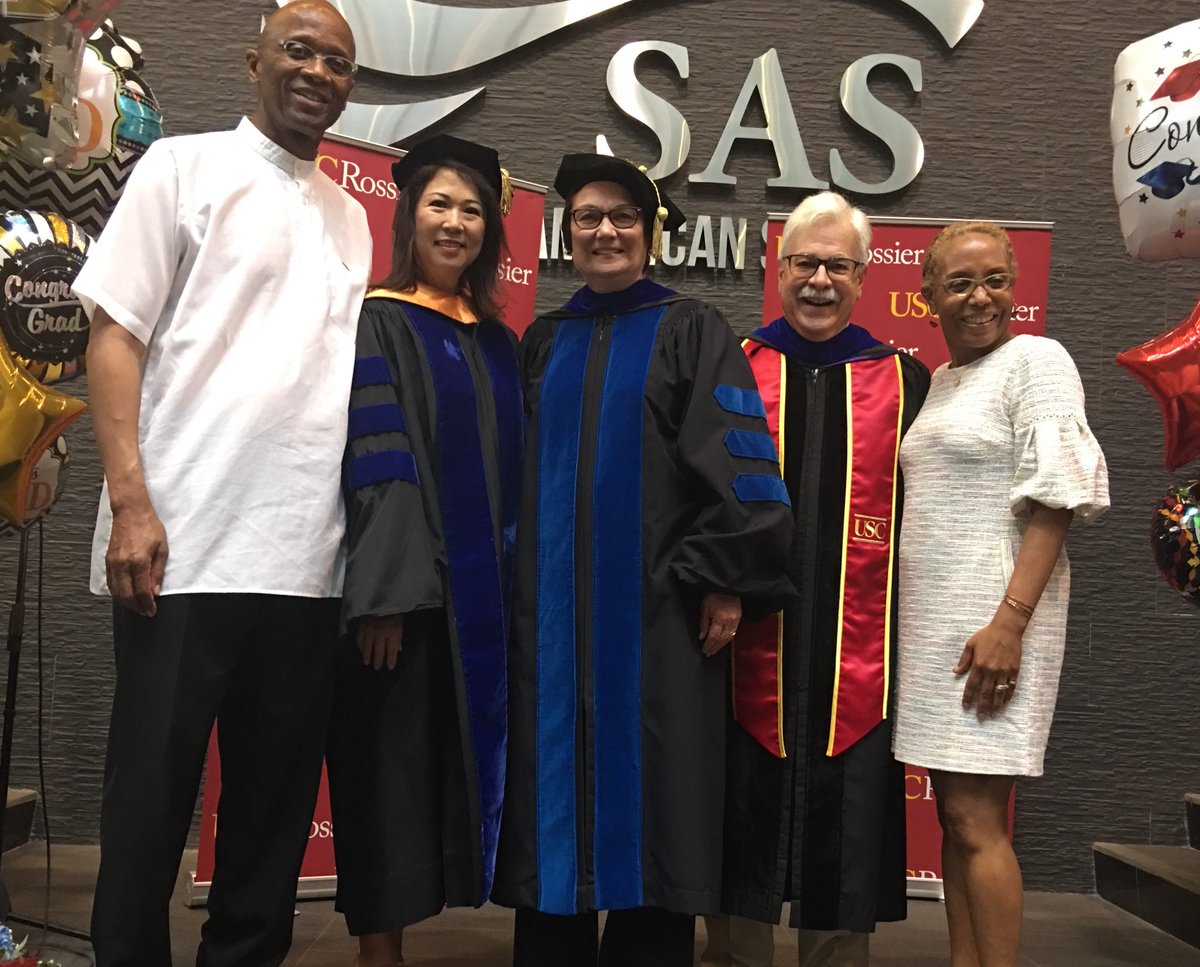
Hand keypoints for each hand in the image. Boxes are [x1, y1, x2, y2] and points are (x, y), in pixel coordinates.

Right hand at [106, 502, 167, 616]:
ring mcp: (113, 563)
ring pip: (116, 591)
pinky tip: (125, 594)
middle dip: (136, 607)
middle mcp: (123, 564)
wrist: (131, 512)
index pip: (142, 592)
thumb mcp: (162, 549)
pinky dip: (117, 592)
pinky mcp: (108, 560)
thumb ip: (158, 572)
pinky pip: (110, 582)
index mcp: (138, 561)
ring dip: (126, 602)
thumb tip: (156, 591)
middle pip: (126, 595)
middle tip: (145, 611)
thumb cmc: (149, 527)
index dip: (147, 605)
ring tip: (137, 606)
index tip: (152, 611)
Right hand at [356, 614, 403, 669]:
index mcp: (393, 632)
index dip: (390, 660)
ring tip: (367, 662)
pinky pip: (359, 640)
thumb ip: (398, 637)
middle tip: (376, 668)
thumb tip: (398, 649)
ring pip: (367, 648)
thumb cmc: (393, 611)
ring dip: (367, 657)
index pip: (391, 650)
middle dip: (378, 661)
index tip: (390, 667)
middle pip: (378, 652)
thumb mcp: (400, 623)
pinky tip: (361, 650)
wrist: (381, 598)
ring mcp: (369, 631)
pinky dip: (360, 647)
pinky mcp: (361, 627)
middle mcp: (380, 634)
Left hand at [698, 592, 740, 656]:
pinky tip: (723, 642)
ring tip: (715, 650)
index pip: (714, 636)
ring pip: (729, 637)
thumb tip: (702, 637)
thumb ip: (704, 623)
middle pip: (722, 639)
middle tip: (709, 653)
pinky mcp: (739, 618)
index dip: (709, 644)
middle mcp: (730, 621)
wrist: (727, 585)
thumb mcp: (704, 607)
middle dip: (715, 647)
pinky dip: (728, 639)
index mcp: (720, 618)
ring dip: (721, 645)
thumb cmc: (713, 594)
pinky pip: (734, 632)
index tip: (704, 651)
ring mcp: (736, 620)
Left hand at [955, 611, 1022, 719]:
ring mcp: (1004, 672)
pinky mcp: (1015, 671)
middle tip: (980, 717)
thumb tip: (955, 672)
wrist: (1007, 629)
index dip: (968, 697)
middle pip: (986, 693)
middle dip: (982, 707)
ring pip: (999, 693)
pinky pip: (1011, 687)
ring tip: (993, 714)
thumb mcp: (971, 644)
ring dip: (996, 705)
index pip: (972, 685)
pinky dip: (1008, 696)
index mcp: (979, 665)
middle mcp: (991, 671)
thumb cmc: (987, 635)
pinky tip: (1005, 703)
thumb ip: (964, 660)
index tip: (965, 706)